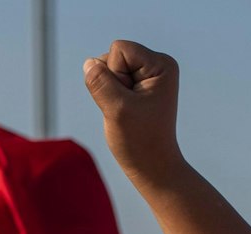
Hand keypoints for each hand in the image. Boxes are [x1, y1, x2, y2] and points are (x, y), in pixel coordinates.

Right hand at [83, 40, 184, 185]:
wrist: (152, 166)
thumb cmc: (140, 141)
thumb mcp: (116, 109)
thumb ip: (99, 82)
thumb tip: (89, 63)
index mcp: (161, 65)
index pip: (118, 50)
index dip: (114, 76)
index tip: (128, 102)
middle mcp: (157, 65)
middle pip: (112, 56)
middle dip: (111, 83)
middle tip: (127, 110)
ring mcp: (148, 75)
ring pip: (108, 68)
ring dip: (109, 91)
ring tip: (125, 113)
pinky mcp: (138, 86)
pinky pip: (110, 80)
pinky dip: (110, 97)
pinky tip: (123, 112)